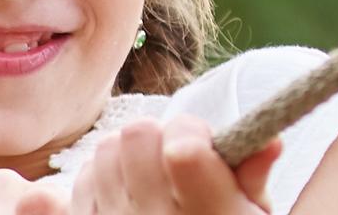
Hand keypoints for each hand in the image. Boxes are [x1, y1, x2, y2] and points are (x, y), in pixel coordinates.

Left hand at [67, 116, 286, 213]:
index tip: (202, 143)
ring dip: (126, 156)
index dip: (191, 131)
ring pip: (103, 151)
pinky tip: (120, 193)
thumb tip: (268, 140)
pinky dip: (94, 181)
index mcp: (208, 214)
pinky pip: (69, 186)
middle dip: (158, 136)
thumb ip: (253, 179)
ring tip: (150, 177)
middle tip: (174, 157)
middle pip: (137, 136)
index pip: (181, 149)